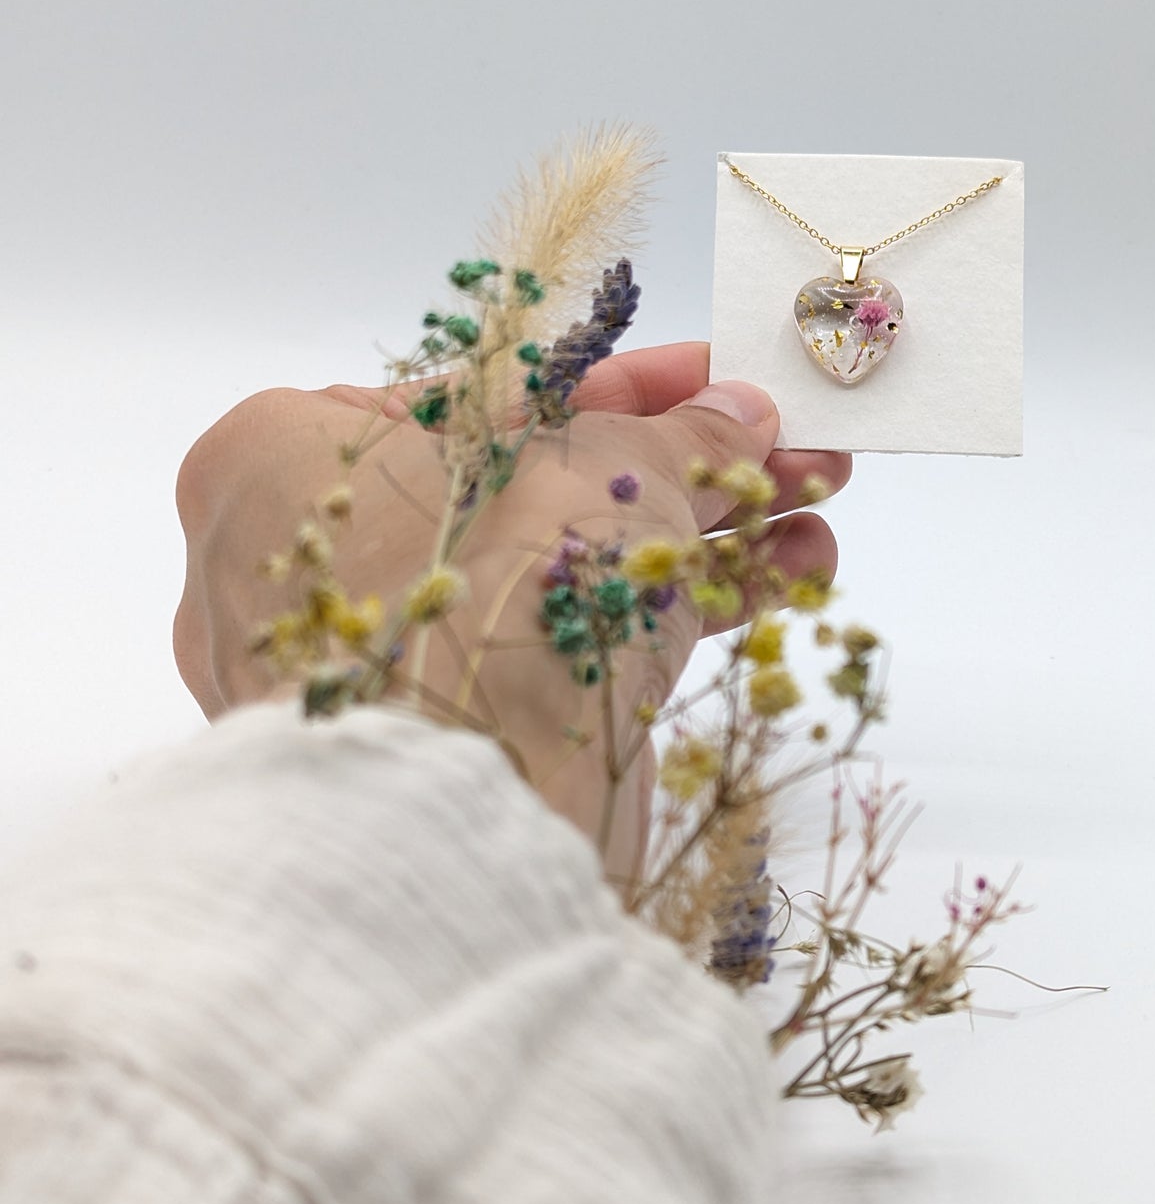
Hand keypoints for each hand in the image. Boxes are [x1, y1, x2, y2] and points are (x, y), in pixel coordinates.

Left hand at [174, 342, 850, 879]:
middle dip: (683, 464)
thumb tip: (741, 413)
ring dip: (699, 537)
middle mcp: (310, 559)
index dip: (619, 383)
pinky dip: (665, 613)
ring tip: (820, 506)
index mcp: (284, 458)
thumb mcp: (608, 468)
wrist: (469, 822)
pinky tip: (788, 580)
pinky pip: (556, 648)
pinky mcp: (440, 739)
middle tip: (789, 444)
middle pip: (531, 485)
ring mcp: (374, 659)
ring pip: (556, 573)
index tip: (716, 381)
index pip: (474, 396)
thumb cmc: (498, 589)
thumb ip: (678, 431)